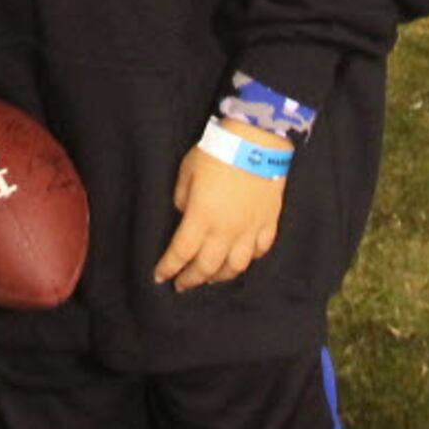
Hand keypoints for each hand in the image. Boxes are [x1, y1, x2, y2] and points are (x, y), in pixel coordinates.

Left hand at [153, 130, 287, 290]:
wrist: (255, 143)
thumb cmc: (215, 153)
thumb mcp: (186, 172)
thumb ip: (182, 199)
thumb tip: (185, 215)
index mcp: (201, 218)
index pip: (181, 252)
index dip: (169, 267)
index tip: (160, 277)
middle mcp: (226, 231)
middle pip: (207, 266)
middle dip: (192, 279)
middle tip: (182, 286)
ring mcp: (250, 230)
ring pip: (235, 266)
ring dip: (220, 276)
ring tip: (209, 279)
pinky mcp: (268, 223)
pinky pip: (260, 251)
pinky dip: (249, 260)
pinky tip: (241, 260)